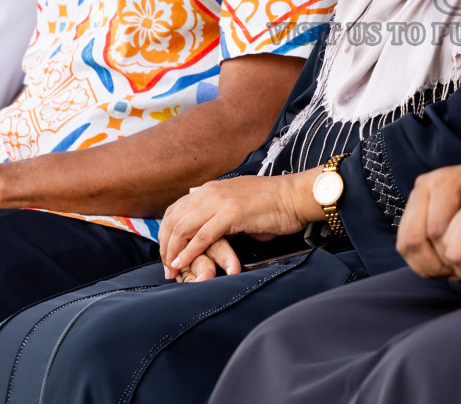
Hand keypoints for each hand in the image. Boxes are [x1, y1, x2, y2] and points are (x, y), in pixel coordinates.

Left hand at [159, 173, 320, 278]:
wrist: (295, 196)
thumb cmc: (272, 203)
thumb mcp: (238, 200)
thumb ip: (218, 207)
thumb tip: (203, 217)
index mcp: (210, 188)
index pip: (175, 210)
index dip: (166, 233)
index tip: (168, 254)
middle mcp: (210, 192)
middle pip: (173, 219)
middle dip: (165, 246)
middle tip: (167, 267)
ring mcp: (220, 201)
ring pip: (183, 228)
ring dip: (173, 252)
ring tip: (172, 270)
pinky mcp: (231, 214)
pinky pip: (201, 236)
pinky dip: (189, 252)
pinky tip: (183, 264)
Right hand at [397, 146, 460, 278]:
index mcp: (443, 181)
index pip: (436, 230)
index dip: (451, 255)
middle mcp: (423, 188)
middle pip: (416, 239)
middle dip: (435, 264)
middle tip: (456, 275)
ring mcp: (413, 200)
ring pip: (406, 244)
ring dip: (425, 265)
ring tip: (448, 275)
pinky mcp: (409, 212)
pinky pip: (404, 244)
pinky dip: (418, 262)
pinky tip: (440, 270)